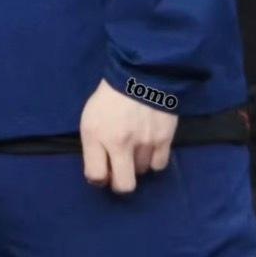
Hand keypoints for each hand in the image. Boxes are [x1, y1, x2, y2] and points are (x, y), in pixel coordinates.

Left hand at [79, 79, 176, 193]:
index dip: (99, 178)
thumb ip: (92, 148)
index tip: (103, 169)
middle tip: (121, 168)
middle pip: (123, 185)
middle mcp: (121, 143)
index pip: (96, 177)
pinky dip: (154, 159)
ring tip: (137, 147)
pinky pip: (159, 164)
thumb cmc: (110, 96)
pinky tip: (151, 146)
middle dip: (120, 181)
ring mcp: (145, 141)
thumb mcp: (90, 119)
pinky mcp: (165, 137)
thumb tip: (102, 174)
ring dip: (138, 164)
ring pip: (142, 172)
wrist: (141, 71)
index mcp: (98, 135)